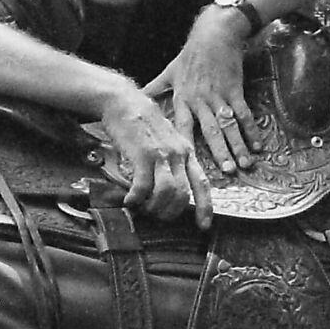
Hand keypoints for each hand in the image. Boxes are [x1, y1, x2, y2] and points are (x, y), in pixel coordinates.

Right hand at [96, 88, 211, 226]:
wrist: (124, 102)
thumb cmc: (142, 124)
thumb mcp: (165, 141)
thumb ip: (171, 161)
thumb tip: (170, 189)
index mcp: (186, 152)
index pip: (202, 183)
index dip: (205, 207)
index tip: (204, 226)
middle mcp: (178, 154)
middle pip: (183, 194)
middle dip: (170, 212)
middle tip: (157, 217)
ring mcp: (161, 154)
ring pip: (166, 193)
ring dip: (154, 208)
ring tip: (143, 208)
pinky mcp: (143, 154)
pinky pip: (143, 187)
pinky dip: (136, 199)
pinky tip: (129, 200)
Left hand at [145, 9, 258, 176]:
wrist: (214, 33)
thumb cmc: (190, 54)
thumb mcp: (169, 71)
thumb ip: (154, 88)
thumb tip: (137, 98)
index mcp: (183, 99)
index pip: (182, 127)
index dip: (183, 146)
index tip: (184, 166)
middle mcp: (200, 101)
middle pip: (210, 131)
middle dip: (219, 152)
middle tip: (227, 173)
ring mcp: (219, 96)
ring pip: (229, 125)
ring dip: (238, 145)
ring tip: (245, 164)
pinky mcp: (235, 89)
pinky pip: (244, 113)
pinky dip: (251, 129)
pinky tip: (258, 145)